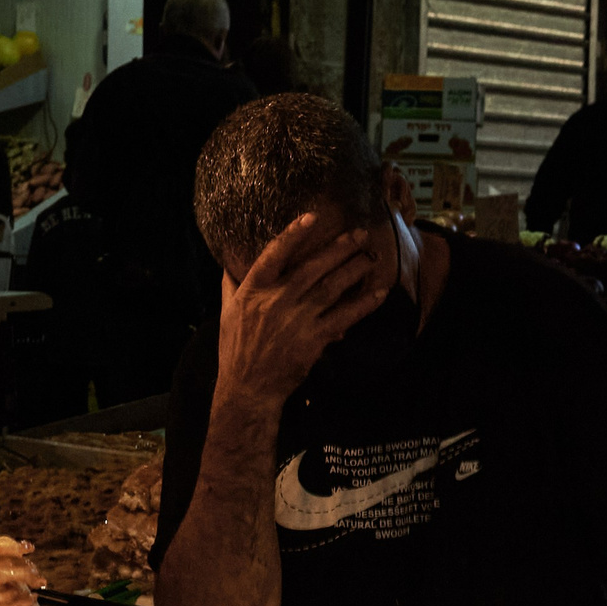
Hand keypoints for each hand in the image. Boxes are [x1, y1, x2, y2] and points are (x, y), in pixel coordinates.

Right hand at [214, 212, 387, 405]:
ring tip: (371, 257)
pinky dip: (363, 304)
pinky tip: (378, 293)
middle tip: (359, 234)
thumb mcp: (227, 312)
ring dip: (354, 270)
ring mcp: (297, 320)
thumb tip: (228, 261)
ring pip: (332, 287)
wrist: (248, 388)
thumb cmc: (236, 349)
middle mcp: (277, 300)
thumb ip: (231, 284)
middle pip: (313, 267)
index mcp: (254, 290)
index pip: (274, 254)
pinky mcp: (314, 339)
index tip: (312, 217)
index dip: (293, 234)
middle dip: (339, 248)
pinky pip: (344, 317)